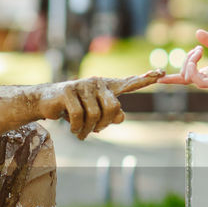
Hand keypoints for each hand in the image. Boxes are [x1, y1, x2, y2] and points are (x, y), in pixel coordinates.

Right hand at [39, 70, 163, 138]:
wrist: (46, 102)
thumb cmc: (74, 108)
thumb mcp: (94, 115)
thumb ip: (110, 115)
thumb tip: (120, 117)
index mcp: (106, 87)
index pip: (128, 83)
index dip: (145, 79)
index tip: (162, 73)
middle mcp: (97, 83)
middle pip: (113, 107)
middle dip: (105, 124)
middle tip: (96, 131)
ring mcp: (82, 85)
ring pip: (95, 115)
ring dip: (88, 130)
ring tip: (81, 133)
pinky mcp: (68, 91)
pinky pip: (79, 116)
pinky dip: (77, 128)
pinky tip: (74, 130)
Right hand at [159, 29, 207, 88]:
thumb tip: (197, 33)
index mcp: (207, 73)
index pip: (186, 78)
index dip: (172, 79)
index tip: (158, 78)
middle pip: (185, 75)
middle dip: (186, 60)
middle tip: (198, 49)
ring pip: (189, 77)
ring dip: (189, 63)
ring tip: (199, 50)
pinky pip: (198, 80)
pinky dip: (193, 69)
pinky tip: (198, 56)